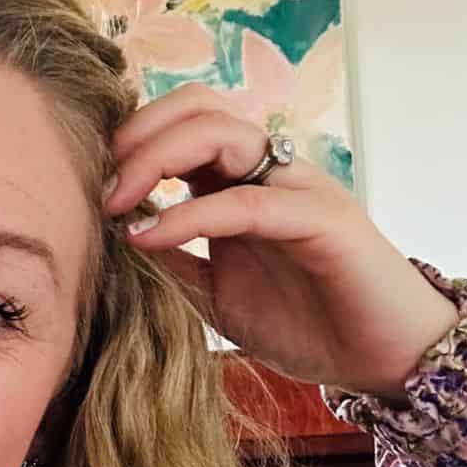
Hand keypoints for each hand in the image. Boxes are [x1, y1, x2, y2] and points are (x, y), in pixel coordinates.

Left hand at [106, 84, 458, 401]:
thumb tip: (116, 237)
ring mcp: (297, 187)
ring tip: (116, 203)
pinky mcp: (321, 219)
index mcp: (240, 182)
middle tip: (100, 187)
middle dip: (138, 134)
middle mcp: (268, 172)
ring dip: (156, 158)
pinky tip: (150, 236)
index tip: (89, 183)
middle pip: (199, 108)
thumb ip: (171, 262)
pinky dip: (189, 215)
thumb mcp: (212, 294)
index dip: (132, 140)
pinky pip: (245, 202)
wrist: (376, 359)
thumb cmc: (302, 323)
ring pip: (223, 133)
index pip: (183, 124)